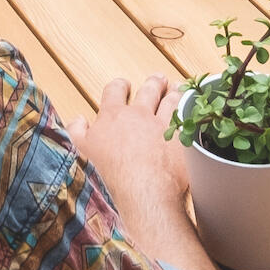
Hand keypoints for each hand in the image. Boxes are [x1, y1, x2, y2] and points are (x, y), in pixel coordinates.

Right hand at [73, 74, 190, 210]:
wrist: (144, 189)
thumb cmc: (114, 173)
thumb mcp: (85, 150)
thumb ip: (78, 131)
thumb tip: (77, 119)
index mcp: (114, 115)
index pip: (115, 90)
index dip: (120, 86)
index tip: (123, 85)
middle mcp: (140, 114)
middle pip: (148, 90)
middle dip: (153, 82)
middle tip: (158, 79)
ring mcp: (163, 124)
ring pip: (171, 100)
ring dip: (173, 93)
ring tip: (175, 89)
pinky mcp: (182, 136)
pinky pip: (188, 118)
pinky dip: (190, 112)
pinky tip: (192, 110)